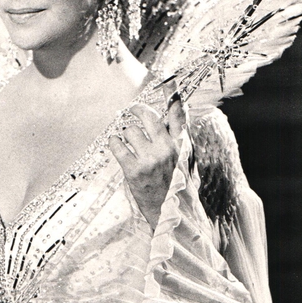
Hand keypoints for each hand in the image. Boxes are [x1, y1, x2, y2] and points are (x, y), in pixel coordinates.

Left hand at [109, 89, 185, 229]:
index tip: (171, 86)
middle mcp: (166, 149)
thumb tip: (180, 116)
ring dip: (126, 134)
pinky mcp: (133, 170)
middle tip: (133, 110)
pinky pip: (117, 145)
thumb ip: (181, 140)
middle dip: (138, 111)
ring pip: (130, 130)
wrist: (171, 216)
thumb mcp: (187, 163)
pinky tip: (116, 146)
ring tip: (127, 140)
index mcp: (181, 147)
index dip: (173, 99)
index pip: (178, 116)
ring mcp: (149, 159)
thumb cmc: (178, 189)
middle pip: (148, 117)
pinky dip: (114, 143)